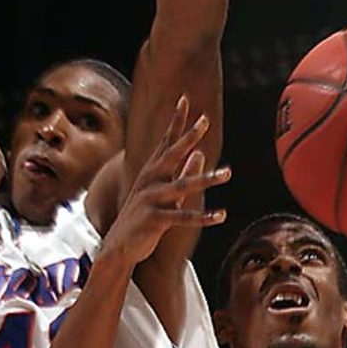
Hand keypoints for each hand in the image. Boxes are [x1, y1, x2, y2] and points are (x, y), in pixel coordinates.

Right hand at [103, 95, 229, 265]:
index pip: (166, 142)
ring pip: (183, 186)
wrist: (119, 247)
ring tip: (228, 173)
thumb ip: (182, 174)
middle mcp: (150, 181)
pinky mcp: (154, 220)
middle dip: (188, 137)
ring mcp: (151, 199)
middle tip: (204, 120)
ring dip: (207, 179)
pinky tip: (222, 215)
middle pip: (171, 155)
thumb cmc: (142, 219)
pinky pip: (183, 218)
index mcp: (151, 173)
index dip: (176, 122)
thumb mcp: (164, 194)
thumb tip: (200, 153)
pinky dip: (204, 217)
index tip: (185, 100)